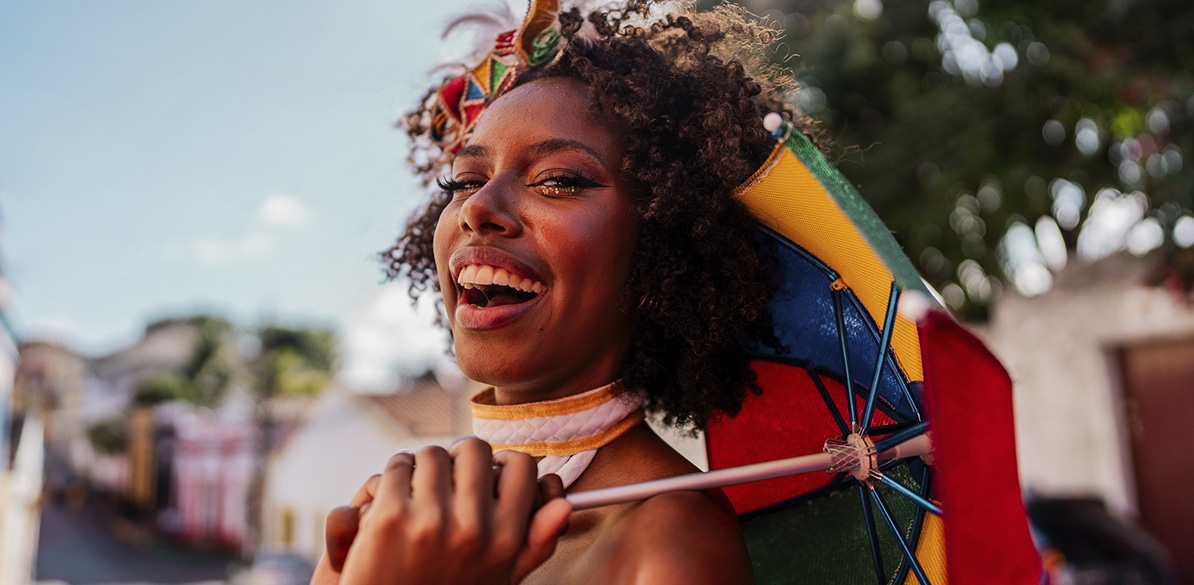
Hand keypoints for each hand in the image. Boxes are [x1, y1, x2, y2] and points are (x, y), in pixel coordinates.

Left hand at [312, 439, 570, 584]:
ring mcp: (429, 520)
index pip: (520, 466)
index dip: (501, 463)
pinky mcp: (389, 516)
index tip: (486, 473)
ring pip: (432, 453)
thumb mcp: (497, 579)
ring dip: (423, 467)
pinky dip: (393, 476)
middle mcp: (472, 527)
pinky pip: (397, 466)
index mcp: (504, 539)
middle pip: (474, 448)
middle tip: (446, 479)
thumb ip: (534, 543)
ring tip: (416, 492)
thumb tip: (564, 505)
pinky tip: (388, 500)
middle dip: (459, 459)